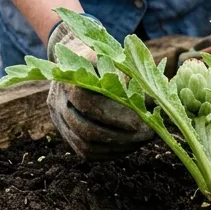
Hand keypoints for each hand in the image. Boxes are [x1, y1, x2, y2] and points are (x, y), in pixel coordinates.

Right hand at [46, 23, 198, 160]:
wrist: (73, 58)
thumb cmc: (101, 56)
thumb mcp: (113, 56)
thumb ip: (128, 73)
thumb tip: (153, 95)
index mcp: (69, 78)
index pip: (86, 101)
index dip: (113, 113)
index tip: (140, 118)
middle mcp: (57, 101)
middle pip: (85, 128)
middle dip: (120, 135)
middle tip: (147, 134)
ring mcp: (58, 119)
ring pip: (84, 144)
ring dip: (116, 146)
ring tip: (141, 141)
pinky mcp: (64, 133)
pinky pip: (85, 152)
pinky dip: (108, 152)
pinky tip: (128, 146)